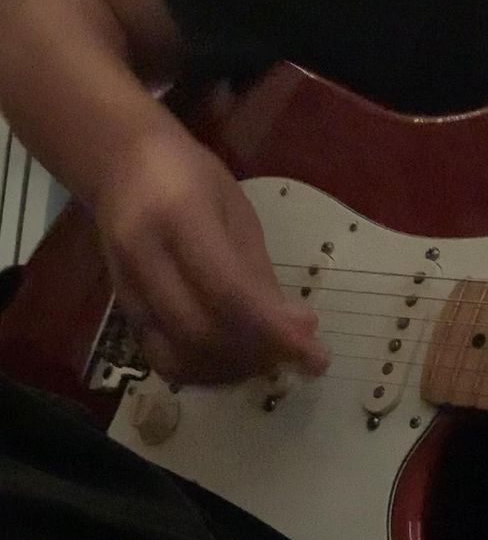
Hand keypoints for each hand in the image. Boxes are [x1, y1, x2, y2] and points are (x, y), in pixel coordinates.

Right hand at [93, 127, 328, 383]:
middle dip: (258, 354)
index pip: (228, 291)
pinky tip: (233, 362)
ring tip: (269, 358)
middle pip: (202, 332)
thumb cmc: (189, 176)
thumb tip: (298, 331)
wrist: (120, 166)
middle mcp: (143, 257)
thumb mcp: (236, 210)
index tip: (315, 356)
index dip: (275, 331)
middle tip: (295, 353)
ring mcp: (127, 289)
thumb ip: (259, 272)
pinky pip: (164, 360)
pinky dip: (205, 373)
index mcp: (178, 217)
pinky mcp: (123, 312)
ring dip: (234, 371)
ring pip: (181, 355)